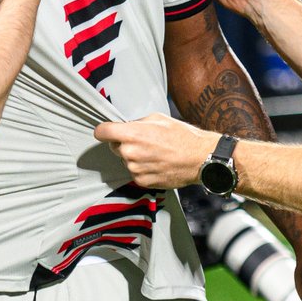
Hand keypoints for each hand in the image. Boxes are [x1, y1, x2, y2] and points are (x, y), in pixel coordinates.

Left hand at [94, 115, 217, 188]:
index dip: (104, 131)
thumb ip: (138, 123)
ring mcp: (135, 169)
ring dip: (134, 157)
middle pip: (114, 146)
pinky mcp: (142, 181)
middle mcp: (130, 152)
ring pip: (125, 160)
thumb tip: (128, 127)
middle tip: (144, 141)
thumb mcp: (159, 118)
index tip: (106, 132)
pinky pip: (135, 172)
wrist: (199, 158)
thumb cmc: (183, 137)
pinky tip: (157, 163)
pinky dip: (142, 169)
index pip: (101, 132)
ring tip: (154, 153)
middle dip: (124, 143)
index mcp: (132, 134)